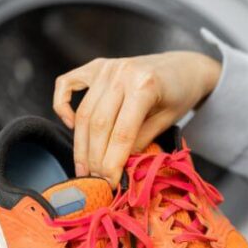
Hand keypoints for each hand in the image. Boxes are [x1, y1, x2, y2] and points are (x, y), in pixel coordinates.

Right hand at [53, 51, 221, 186]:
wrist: (184, 66)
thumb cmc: (180, 94)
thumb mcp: (168, 121)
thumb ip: (141, 141)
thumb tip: (117, 166)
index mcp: (145, 85)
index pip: (122, 132)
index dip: (113, 161)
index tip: (110, 182)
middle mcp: (122, 73)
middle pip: (98, 124)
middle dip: (95, 157)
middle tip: (95, 179)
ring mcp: (107, 67)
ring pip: (84, 112)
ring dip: (81, 144)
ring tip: (84, 167)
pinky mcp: (97, 66)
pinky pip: (67, 84)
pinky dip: (62, 105)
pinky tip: (72, 125)